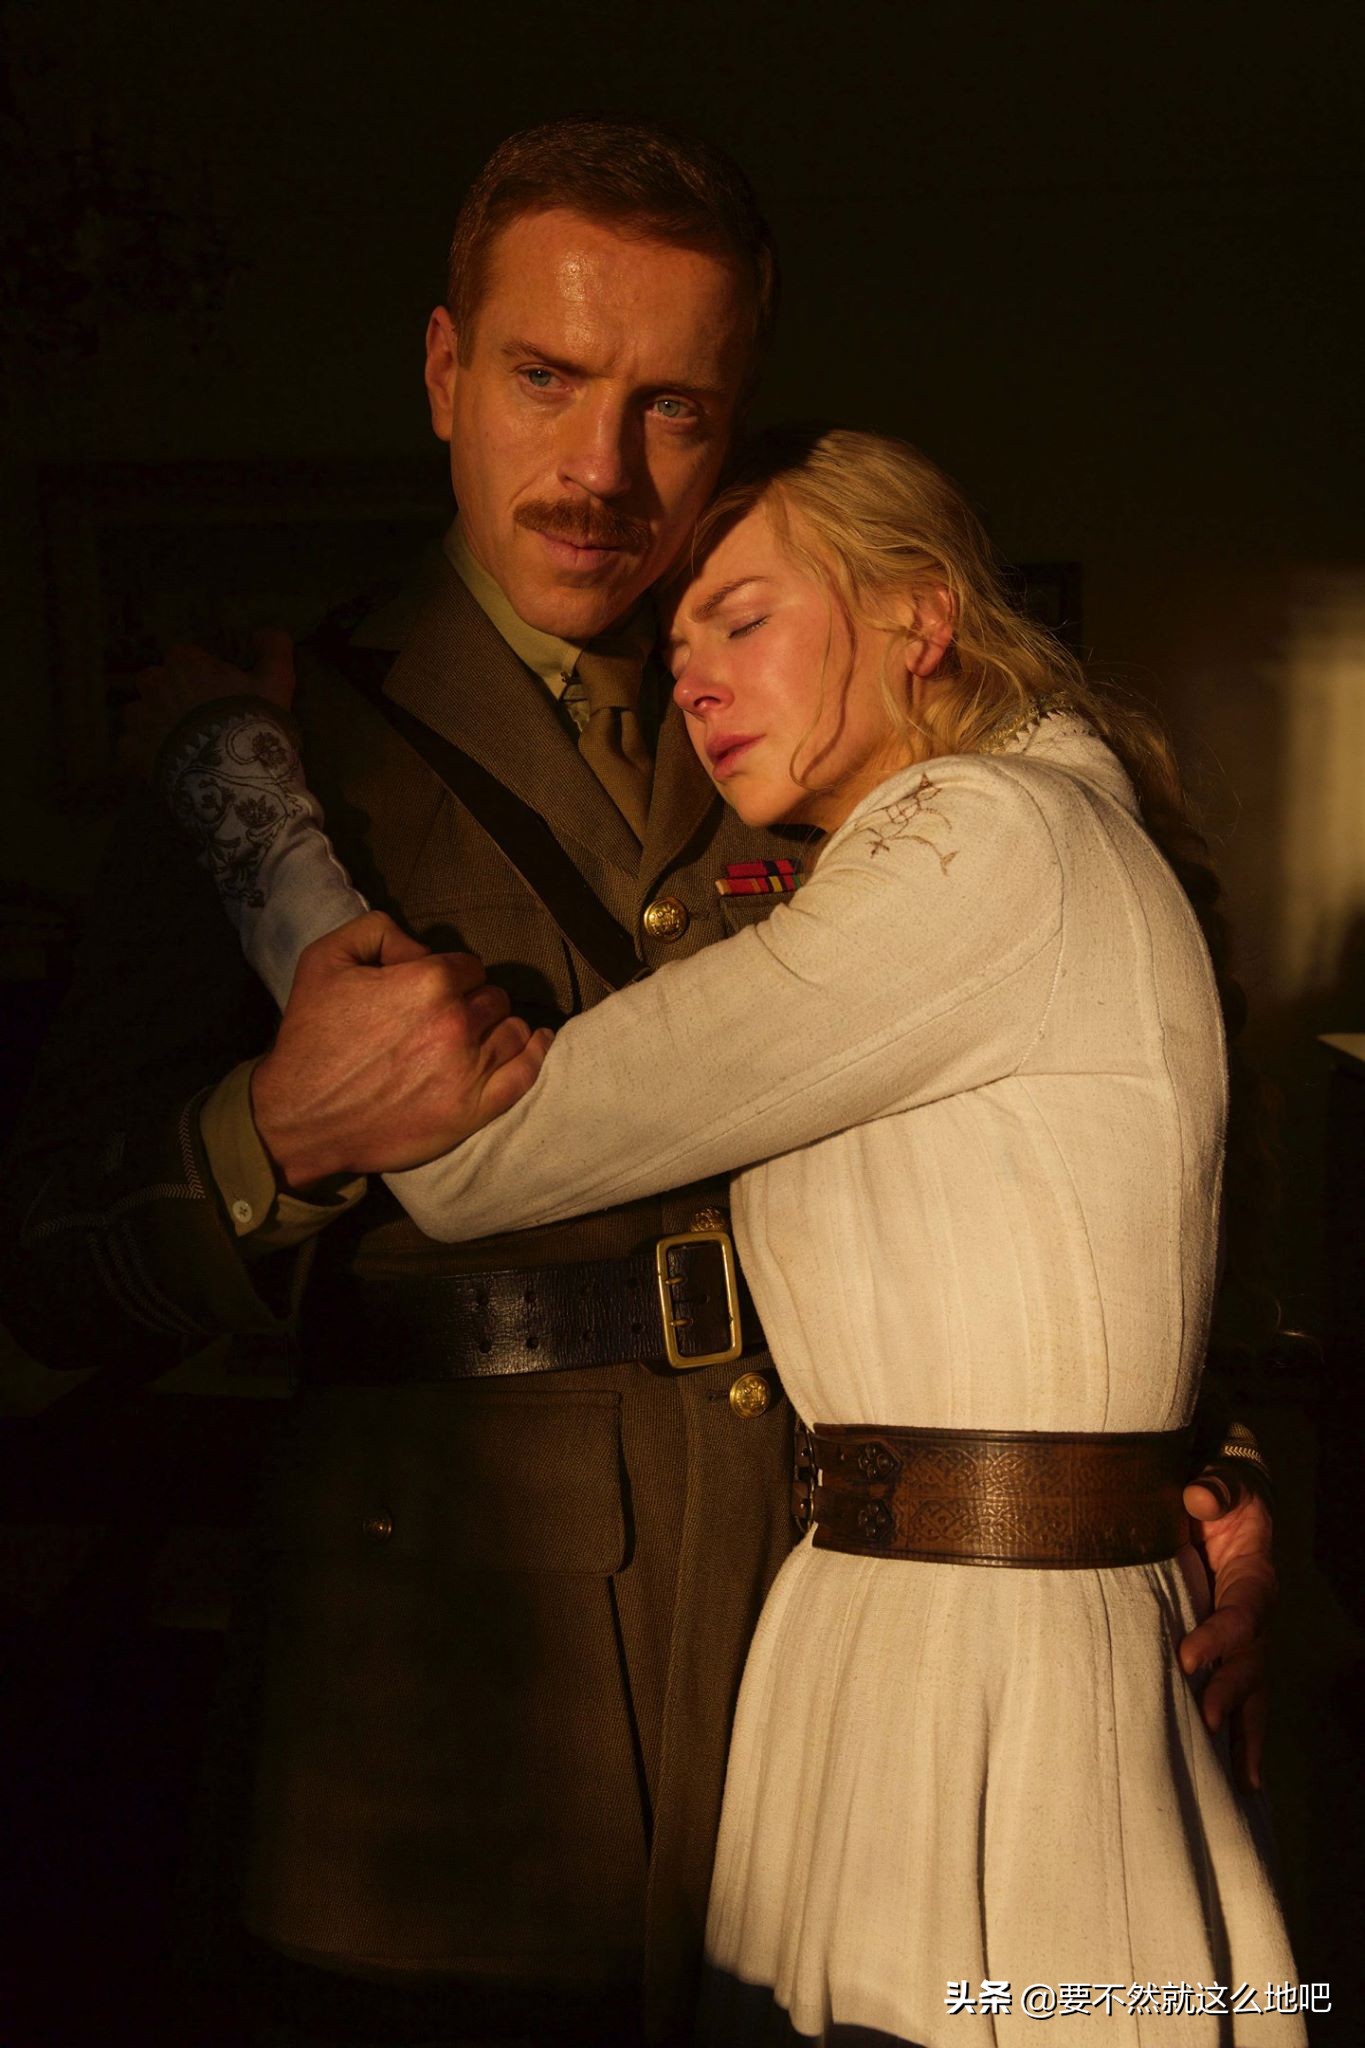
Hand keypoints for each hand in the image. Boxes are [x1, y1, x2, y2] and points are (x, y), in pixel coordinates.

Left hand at [118, 628, 296, 778]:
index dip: (201, 672)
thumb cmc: (252, 721)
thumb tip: (265, 631)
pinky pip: (131, 748)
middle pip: (154, 680)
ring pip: (138, 712)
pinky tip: (163, 762)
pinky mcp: (132, 752)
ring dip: (151, 721)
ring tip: (175, 740)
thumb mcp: (276, 682)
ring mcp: (140, 719)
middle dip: (168, 692)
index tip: (218, 690)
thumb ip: (273, 650)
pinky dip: (142, 753)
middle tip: (194, 715)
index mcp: (184, 663)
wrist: (230, 773)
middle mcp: (154, 685)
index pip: (185, 656)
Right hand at [250, 911, 552, 1190]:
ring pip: (513, 1030)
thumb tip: (422, 947)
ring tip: (478, 1036)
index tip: (432, 992)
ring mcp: (470, 1069)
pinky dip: (536, 1052)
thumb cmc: (311, 1037)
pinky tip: (538, 1041)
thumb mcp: (326, 958)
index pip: (468, 966)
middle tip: (447, 1019)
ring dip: (499, 1028)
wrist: (301, 1116)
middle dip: (475, 1002)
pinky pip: (526, 1073)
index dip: (451, 976)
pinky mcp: (474, 1110)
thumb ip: (378, 930)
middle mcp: (457, 1022)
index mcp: (429, 981)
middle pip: (493, 997)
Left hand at [1178, 1473, 1274, 1790]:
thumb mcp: (1222, 1484)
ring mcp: (1242, 1642)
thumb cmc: (1219, 1496)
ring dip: (1240, 1731)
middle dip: (1229, 1696)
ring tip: (1239, 1780)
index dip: (1217, 1638)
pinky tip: (1239, 1782)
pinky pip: (1236, 1697)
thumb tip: (1198, 1499)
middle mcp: (1254, 1619)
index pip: (1240, 1616)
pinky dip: (1238, 1738)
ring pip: (1249, 1693)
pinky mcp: (1224, 1653)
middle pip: (1249, 1665)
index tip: (1186, 1658)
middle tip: (1203, 1722)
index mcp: (1254, 1580)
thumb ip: (1216, 1490)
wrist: (1220, 1504)